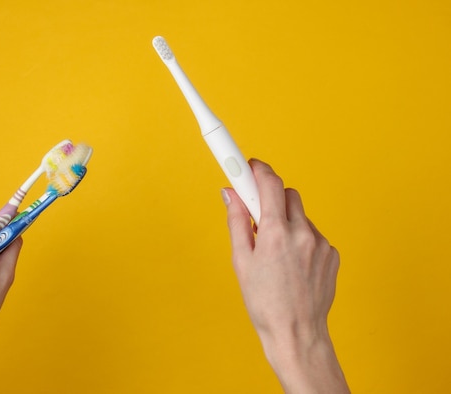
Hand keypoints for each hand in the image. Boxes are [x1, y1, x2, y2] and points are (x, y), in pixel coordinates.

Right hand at [222, 159, 348, 392]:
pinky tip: (293, 264)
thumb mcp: (241, 261)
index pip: (270, 182)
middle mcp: (302, 233)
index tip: (248, 165)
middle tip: (257, 216)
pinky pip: (314, 234)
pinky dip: (301, 239)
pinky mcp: (332, 254)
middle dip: (271, 198)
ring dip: (287, 222)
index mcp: (276, 233)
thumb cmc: (264, 302)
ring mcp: (321, 243)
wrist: (297, 334)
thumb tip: (230, 194)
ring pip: (301, 215)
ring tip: (276, 252)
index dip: (258, 169)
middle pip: (287, 194)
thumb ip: (237, 221)